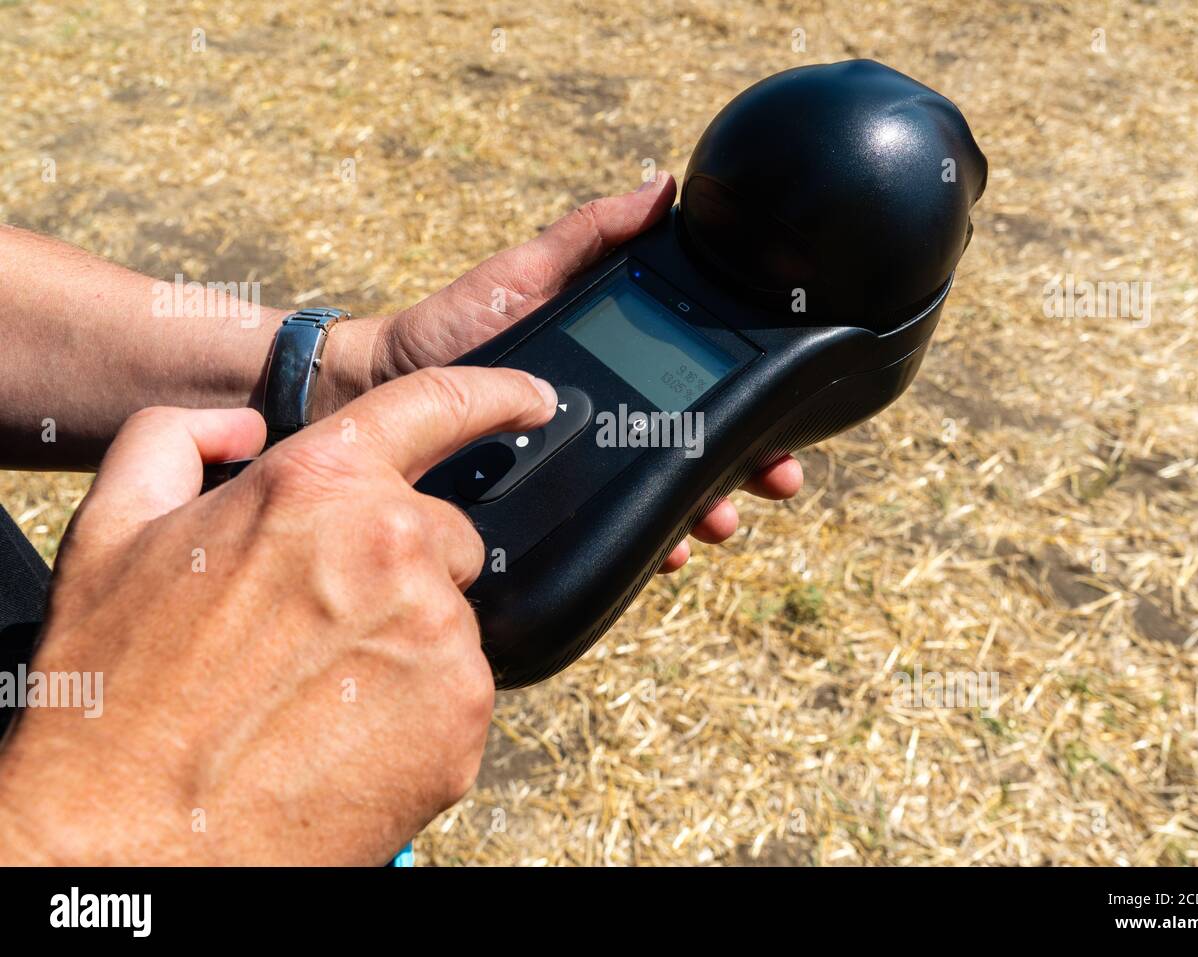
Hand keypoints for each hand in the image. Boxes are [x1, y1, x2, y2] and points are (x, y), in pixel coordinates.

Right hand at [0, 366, 557, 864]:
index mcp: (318, 486)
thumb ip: (178, 441)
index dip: (494, 394)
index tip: (531, 400)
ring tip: (314, 691)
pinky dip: (418, 706)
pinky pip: (460, 687)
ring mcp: (439, 635)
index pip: (437, 405)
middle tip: (316, 625)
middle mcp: (393, 547)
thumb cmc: (116, 693)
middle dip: (396, 565)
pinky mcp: (464, 713)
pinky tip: (346, 732)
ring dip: (402, 640)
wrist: (130, 838)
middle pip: (443, 535)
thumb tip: (244, 426)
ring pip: (449, 616)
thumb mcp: (111, 531)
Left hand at [322, 173, 802, 569]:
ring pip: (666, 500)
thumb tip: (662, 187)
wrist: (379, 392)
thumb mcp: (524, 273)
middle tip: (771, 479)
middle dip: (746, 471)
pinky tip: (663, 550)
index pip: (702, 392)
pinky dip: (647, 544)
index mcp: (621, 370)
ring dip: (704, 513)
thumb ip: (590, 234)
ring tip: (714, 522)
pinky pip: (612, 534)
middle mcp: (614, 424)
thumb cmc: (451, 329)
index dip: (753, 410)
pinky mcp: (553, 511)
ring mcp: (587, 472)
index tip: (786, 424)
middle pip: (702, 452)